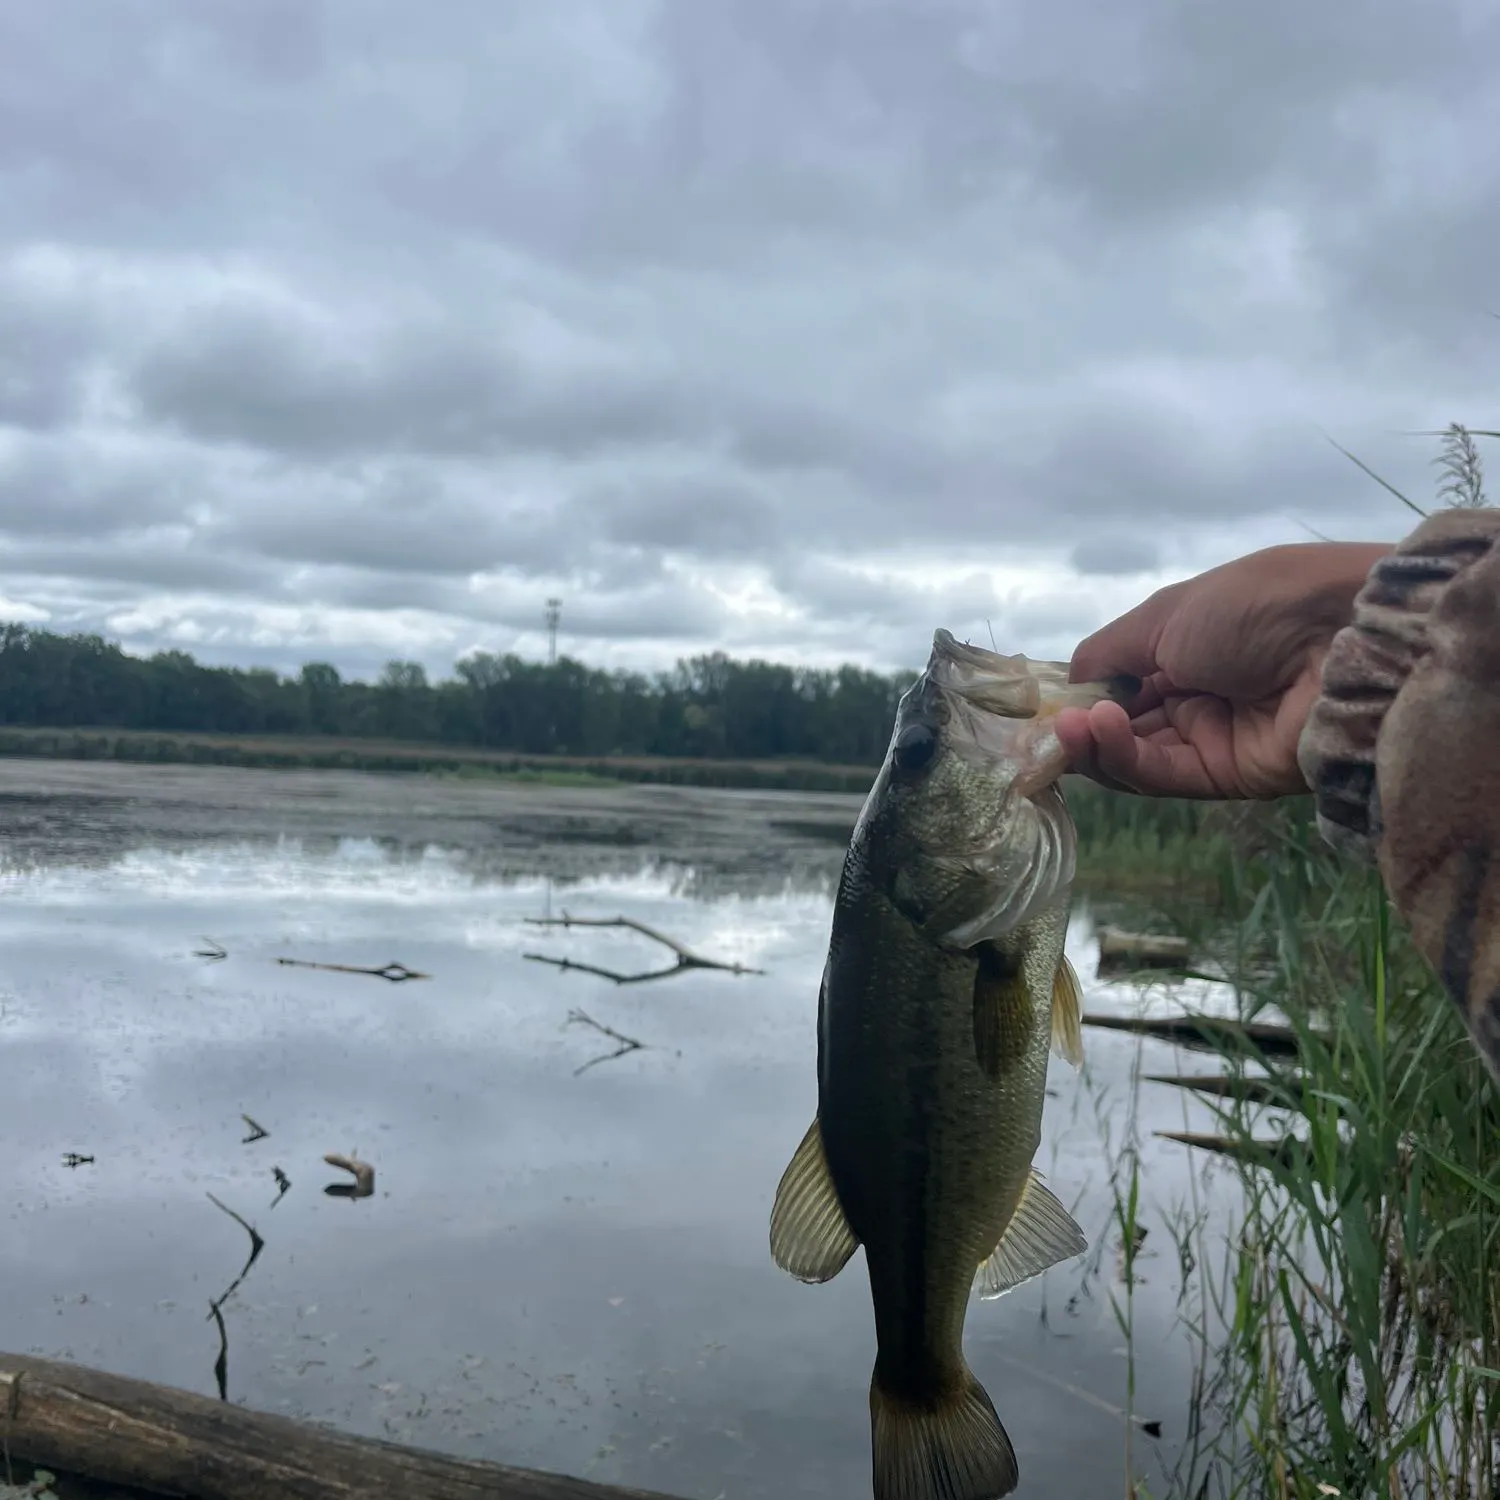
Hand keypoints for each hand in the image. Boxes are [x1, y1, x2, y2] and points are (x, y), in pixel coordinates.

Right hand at [1055, 542, 1392, 798]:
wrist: (1339, 637)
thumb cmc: (1251, 605)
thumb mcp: (1166, 613)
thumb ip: (1108, 653)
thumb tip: (1070, 687)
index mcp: (1187, 648)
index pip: (1121, 683)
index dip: (1081, 696)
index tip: (1041, 705)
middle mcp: (1197, 695)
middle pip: (1122, 725)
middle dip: (1079, 727)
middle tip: (1041, 730)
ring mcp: (1210, 738)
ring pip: (1134, 755)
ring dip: (1093, 743)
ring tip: (1068, 729)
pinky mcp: (1225, 777)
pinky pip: (1161, 774)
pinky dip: (1121, 757)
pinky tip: (1096, 731)